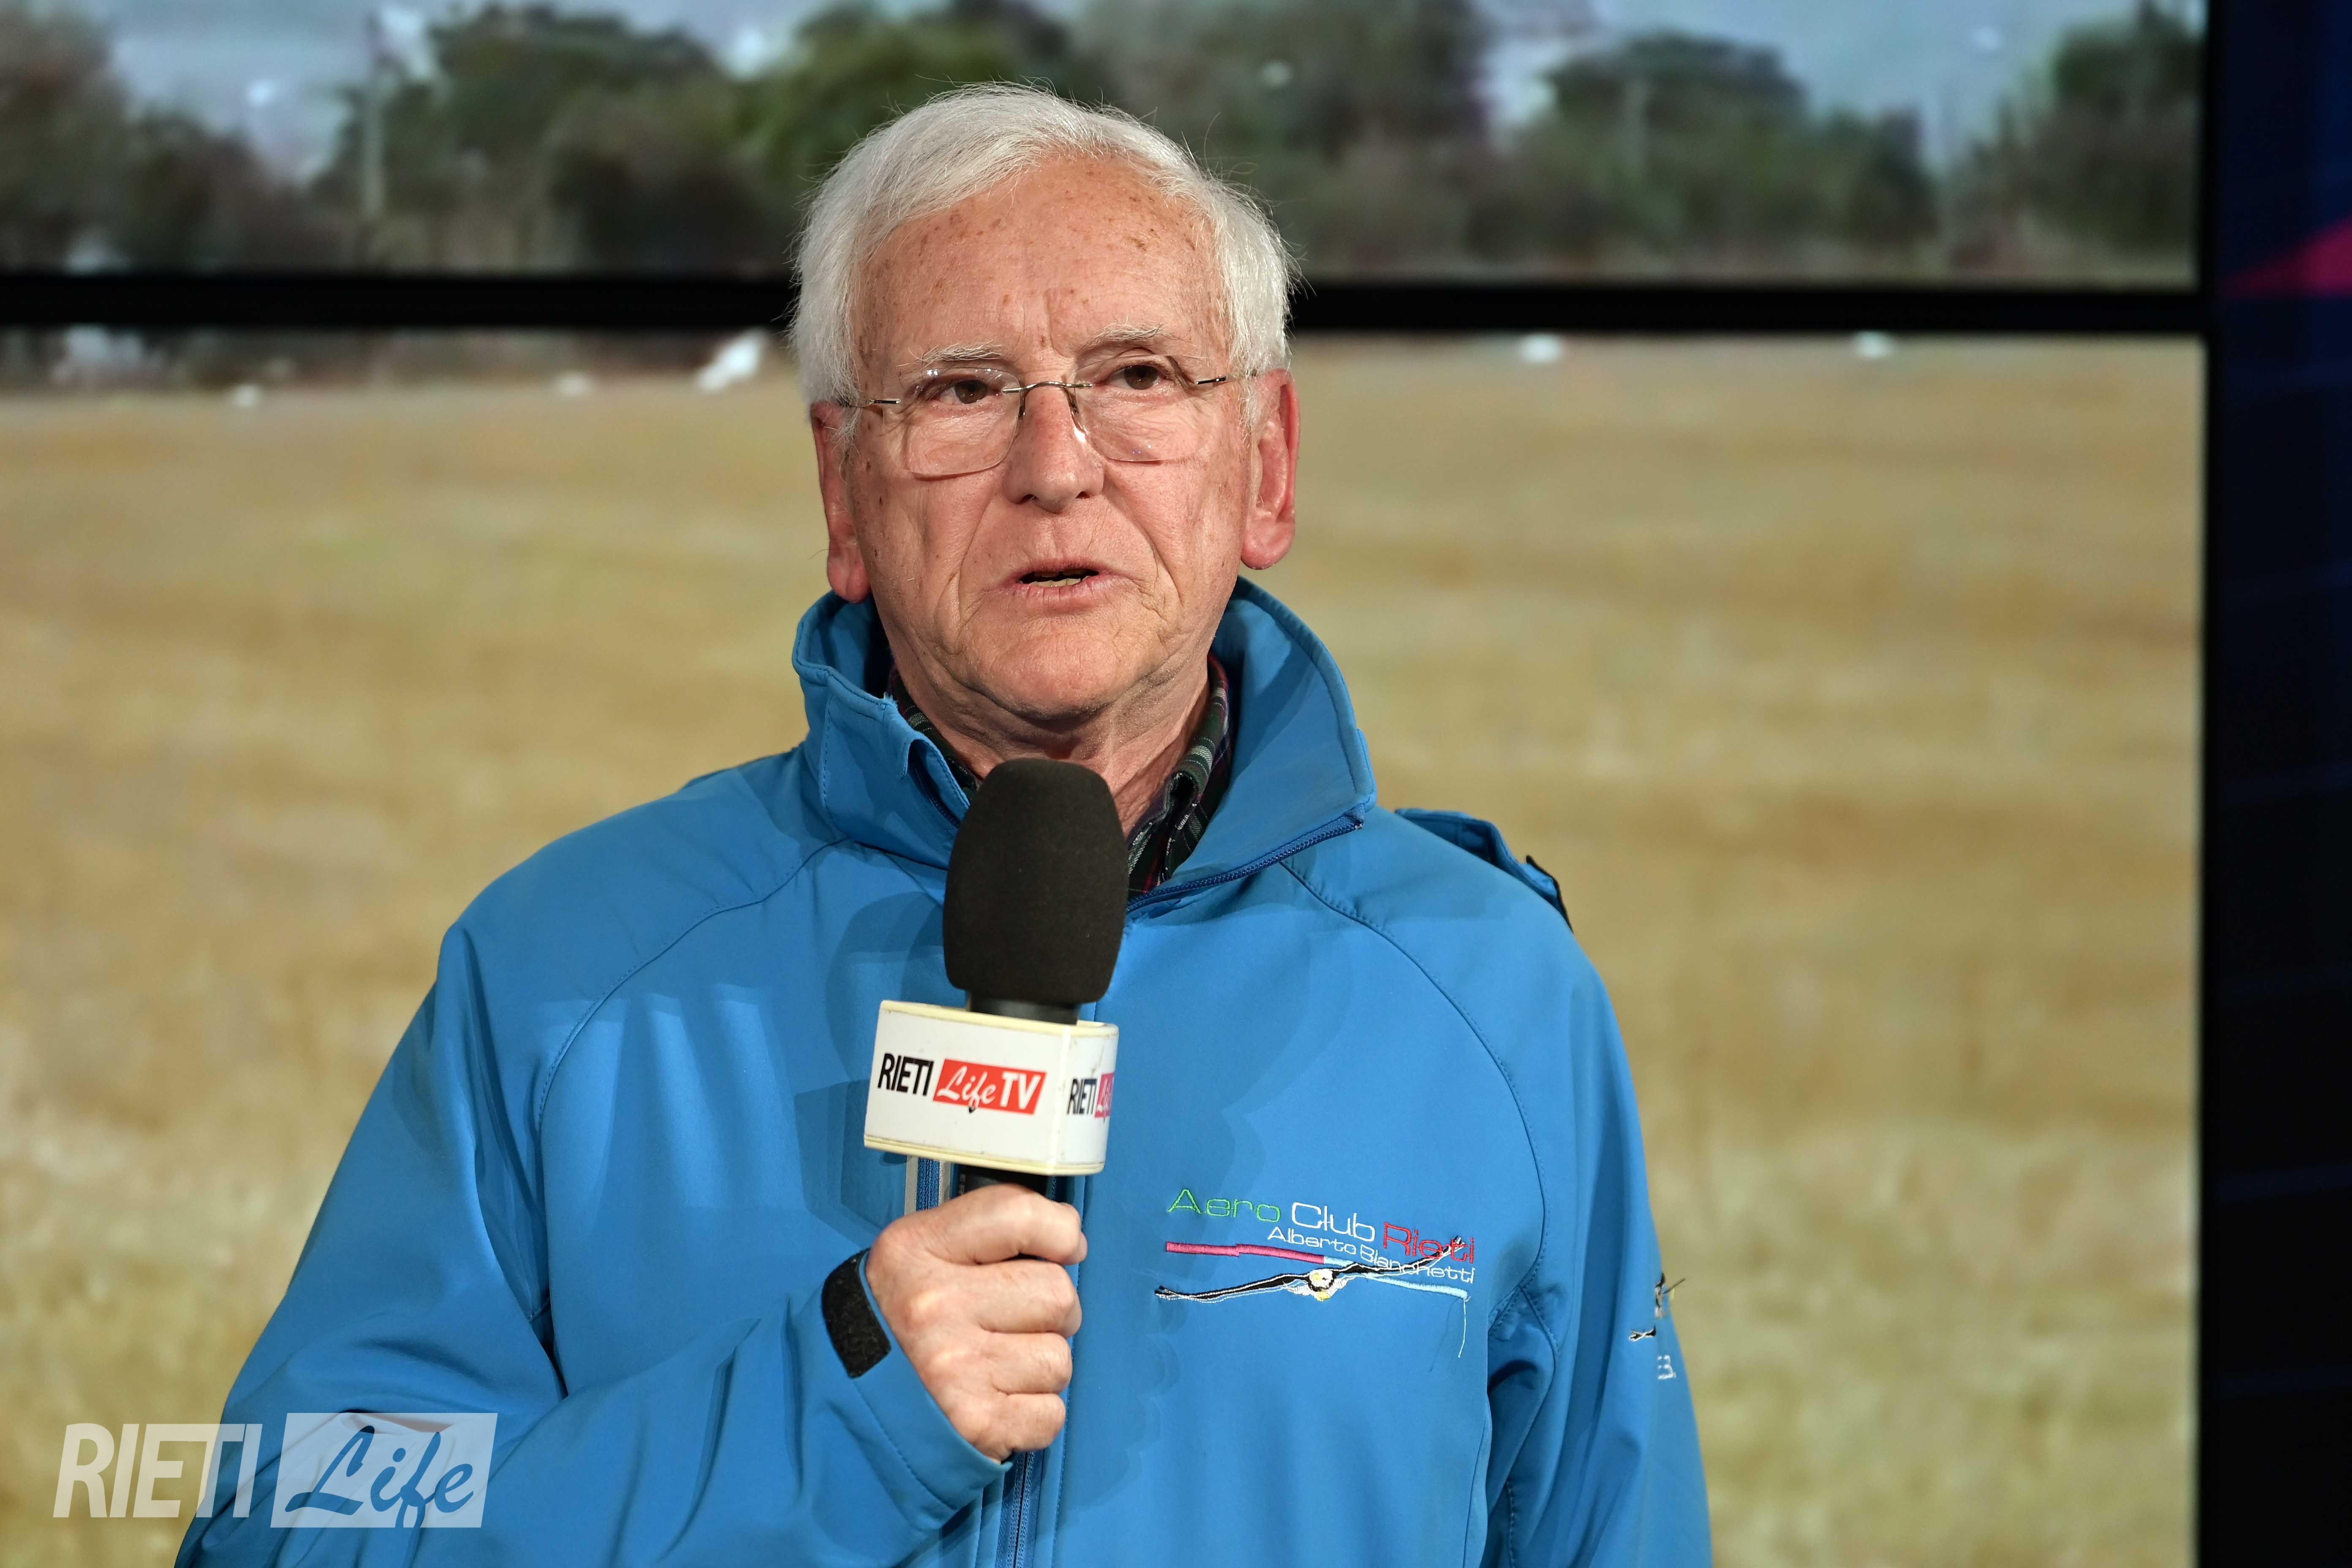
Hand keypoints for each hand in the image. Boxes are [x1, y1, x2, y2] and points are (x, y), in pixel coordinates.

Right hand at [863, 1183, 1086, 1460]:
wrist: (848, 1400)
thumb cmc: (903, 1319)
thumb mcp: (921, 1251)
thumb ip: (989, 1229)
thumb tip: (1072, 1241)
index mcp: (917, 1249)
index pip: (1020, 1215)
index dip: (1061, 1233)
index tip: (1063, 1248)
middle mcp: (932, 1306)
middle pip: (1057, 1294)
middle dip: (1053, 1311)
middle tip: (1017, 1322)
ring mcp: (953, 1370)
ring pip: (1059, 1359)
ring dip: (1041, 1367)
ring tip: (999, 1366)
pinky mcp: (974, 1426)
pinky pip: (1052, 1414)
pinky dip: (1035, 1414)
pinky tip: (997, 1403)